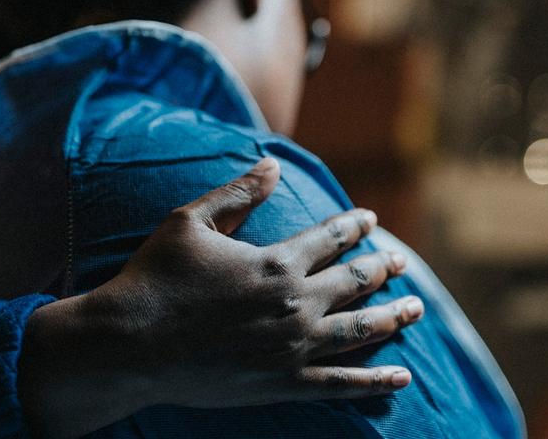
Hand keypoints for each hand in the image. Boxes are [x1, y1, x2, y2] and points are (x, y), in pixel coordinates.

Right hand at [18, 157, 422, 436]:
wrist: (130, 345)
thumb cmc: (154, 277)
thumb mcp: (190, 221)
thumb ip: (237, 194)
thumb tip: (273, 164)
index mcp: (276, 261)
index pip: (332, 238)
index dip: (355, 226)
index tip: (371, 219)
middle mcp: (295, 304)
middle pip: (355, 282)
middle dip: (382, 268)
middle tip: (401, 263)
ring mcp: (293, 347)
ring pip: (360, 329)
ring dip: (392, 317)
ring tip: (416, 308)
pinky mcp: (283, 384)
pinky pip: (342, 384)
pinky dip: (376, 380)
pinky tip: (403, 376)